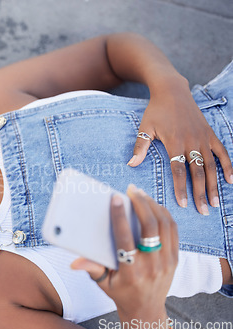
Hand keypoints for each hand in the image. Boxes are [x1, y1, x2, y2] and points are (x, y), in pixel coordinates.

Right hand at [71, 185, 177, 328]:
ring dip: (153, 205)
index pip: (126, 239)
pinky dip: (164, 214)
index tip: (115, 199)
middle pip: (151, 227)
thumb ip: (91, 269)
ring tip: (141, 194)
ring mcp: (167, 261)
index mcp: (131, 272)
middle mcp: (152, 266)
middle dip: (141, 204)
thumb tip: (73, 262)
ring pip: (164, 225)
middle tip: (131, 190)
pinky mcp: (176, 258)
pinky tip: (153, 205)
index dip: (119, 217)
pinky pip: (173, 230)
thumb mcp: (103, 283)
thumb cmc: (120, 293)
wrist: (147, 309)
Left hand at [127, 76, 232, 214]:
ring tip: (214, 203)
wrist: (172, 91)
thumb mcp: (145, 127)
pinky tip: (231, 181)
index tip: (183, 204)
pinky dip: (228, 166)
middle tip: (202, 211)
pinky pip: (222, 152)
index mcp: (174, 143)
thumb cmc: (156, 111)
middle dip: (200, 193)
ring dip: (214, 185)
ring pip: (211, 166)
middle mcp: (191, 142)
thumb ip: (140, 147)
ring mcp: (203, 138)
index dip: (181, 188)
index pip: (178, 170)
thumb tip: (131, 164)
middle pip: (197, 172)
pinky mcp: (210, 134)